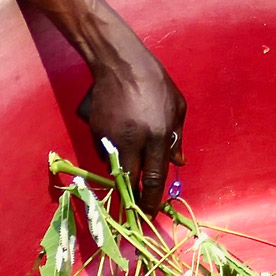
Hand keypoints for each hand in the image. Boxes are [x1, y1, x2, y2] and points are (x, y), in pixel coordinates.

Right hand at [76, 23, 186, 198]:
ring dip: (124, 173)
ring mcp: (111, 137)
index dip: (152, 199)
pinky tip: (120, 139)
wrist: (119, 63)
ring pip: (116, 168)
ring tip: (131, 162)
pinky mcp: (96, 132)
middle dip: (135, 197)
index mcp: (157, 135)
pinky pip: (105, 153)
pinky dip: (114, 154)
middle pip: (131, 180)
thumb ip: (178, 139)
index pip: (154, 177)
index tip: (152, 212)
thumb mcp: (177, 107)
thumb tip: (179, 164)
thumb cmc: (155, 83)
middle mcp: (133, 140)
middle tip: (137, 206)